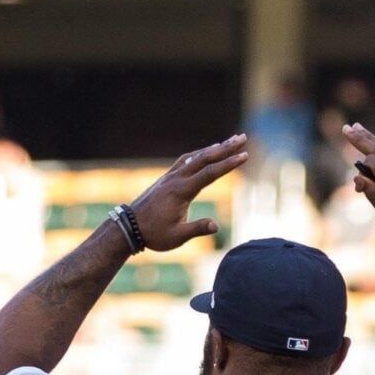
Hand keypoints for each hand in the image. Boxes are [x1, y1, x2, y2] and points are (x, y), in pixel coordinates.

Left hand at [127, 135, 247, 250]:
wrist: (129, 227)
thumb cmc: (154, 234)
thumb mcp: (177, 237)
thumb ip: (197, 229)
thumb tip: (215, 226)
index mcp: (181, 191)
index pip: (209, 174)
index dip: (228, 164)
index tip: (245, 156)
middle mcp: (176, 179)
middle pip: (205, 158)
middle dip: (226, 148)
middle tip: (243, 137)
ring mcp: (171, 177)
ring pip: (195, 157)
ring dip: (214, 148)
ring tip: (229, 142)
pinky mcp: (167, 178)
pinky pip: (186, 161)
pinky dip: (199, 154)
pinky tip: (206, 153)